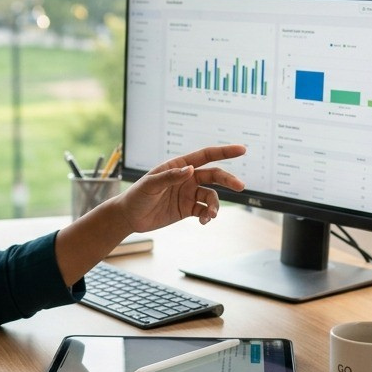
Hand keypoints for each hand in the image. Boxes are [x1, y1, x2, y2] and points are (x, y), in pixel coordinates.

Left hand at [117, 144, 245, 231]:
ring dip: (215, 205)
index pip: (205, 156)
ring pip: (211, 196)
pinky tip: (204, 221)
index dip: (224, 152)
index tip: (241, 150)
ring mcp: (188, 194)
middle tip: (240, 186)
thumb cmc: (137, 196)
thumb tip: (190, 169)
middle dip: (228, 180)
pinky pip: (204, 211)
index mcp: (179, 165)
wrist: (129, 217)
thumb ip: (171, 176)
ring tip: (211, 215)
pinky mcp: (187, 209)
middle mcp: (187, 178)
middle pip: (214, 175)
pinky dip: (207, 216)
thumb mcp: (151, 185)